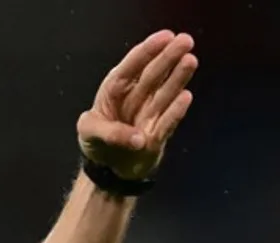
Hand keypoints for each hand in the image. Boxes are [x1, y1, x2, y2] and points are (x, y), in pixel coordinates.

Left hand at [78, 30, 197, 180]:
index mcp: (114, 90)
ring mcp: (148, 114)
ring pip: (164, 93)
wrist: (107, 168)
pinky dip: (175, 111)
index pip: (131, 67)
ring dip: (177, 78)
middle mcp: (135, 98)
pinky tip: (185, 96)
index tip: (165, 37)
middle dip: (168, 58)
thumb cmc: (97, 142)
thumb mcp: (89, 133)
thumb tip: (138, 138)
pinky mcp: (158, 134)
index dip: (147, 51)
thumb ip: (109, 132)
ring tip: (190, 60)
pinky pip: (168, 122)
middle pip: (152, 75)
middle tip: (186, 41)